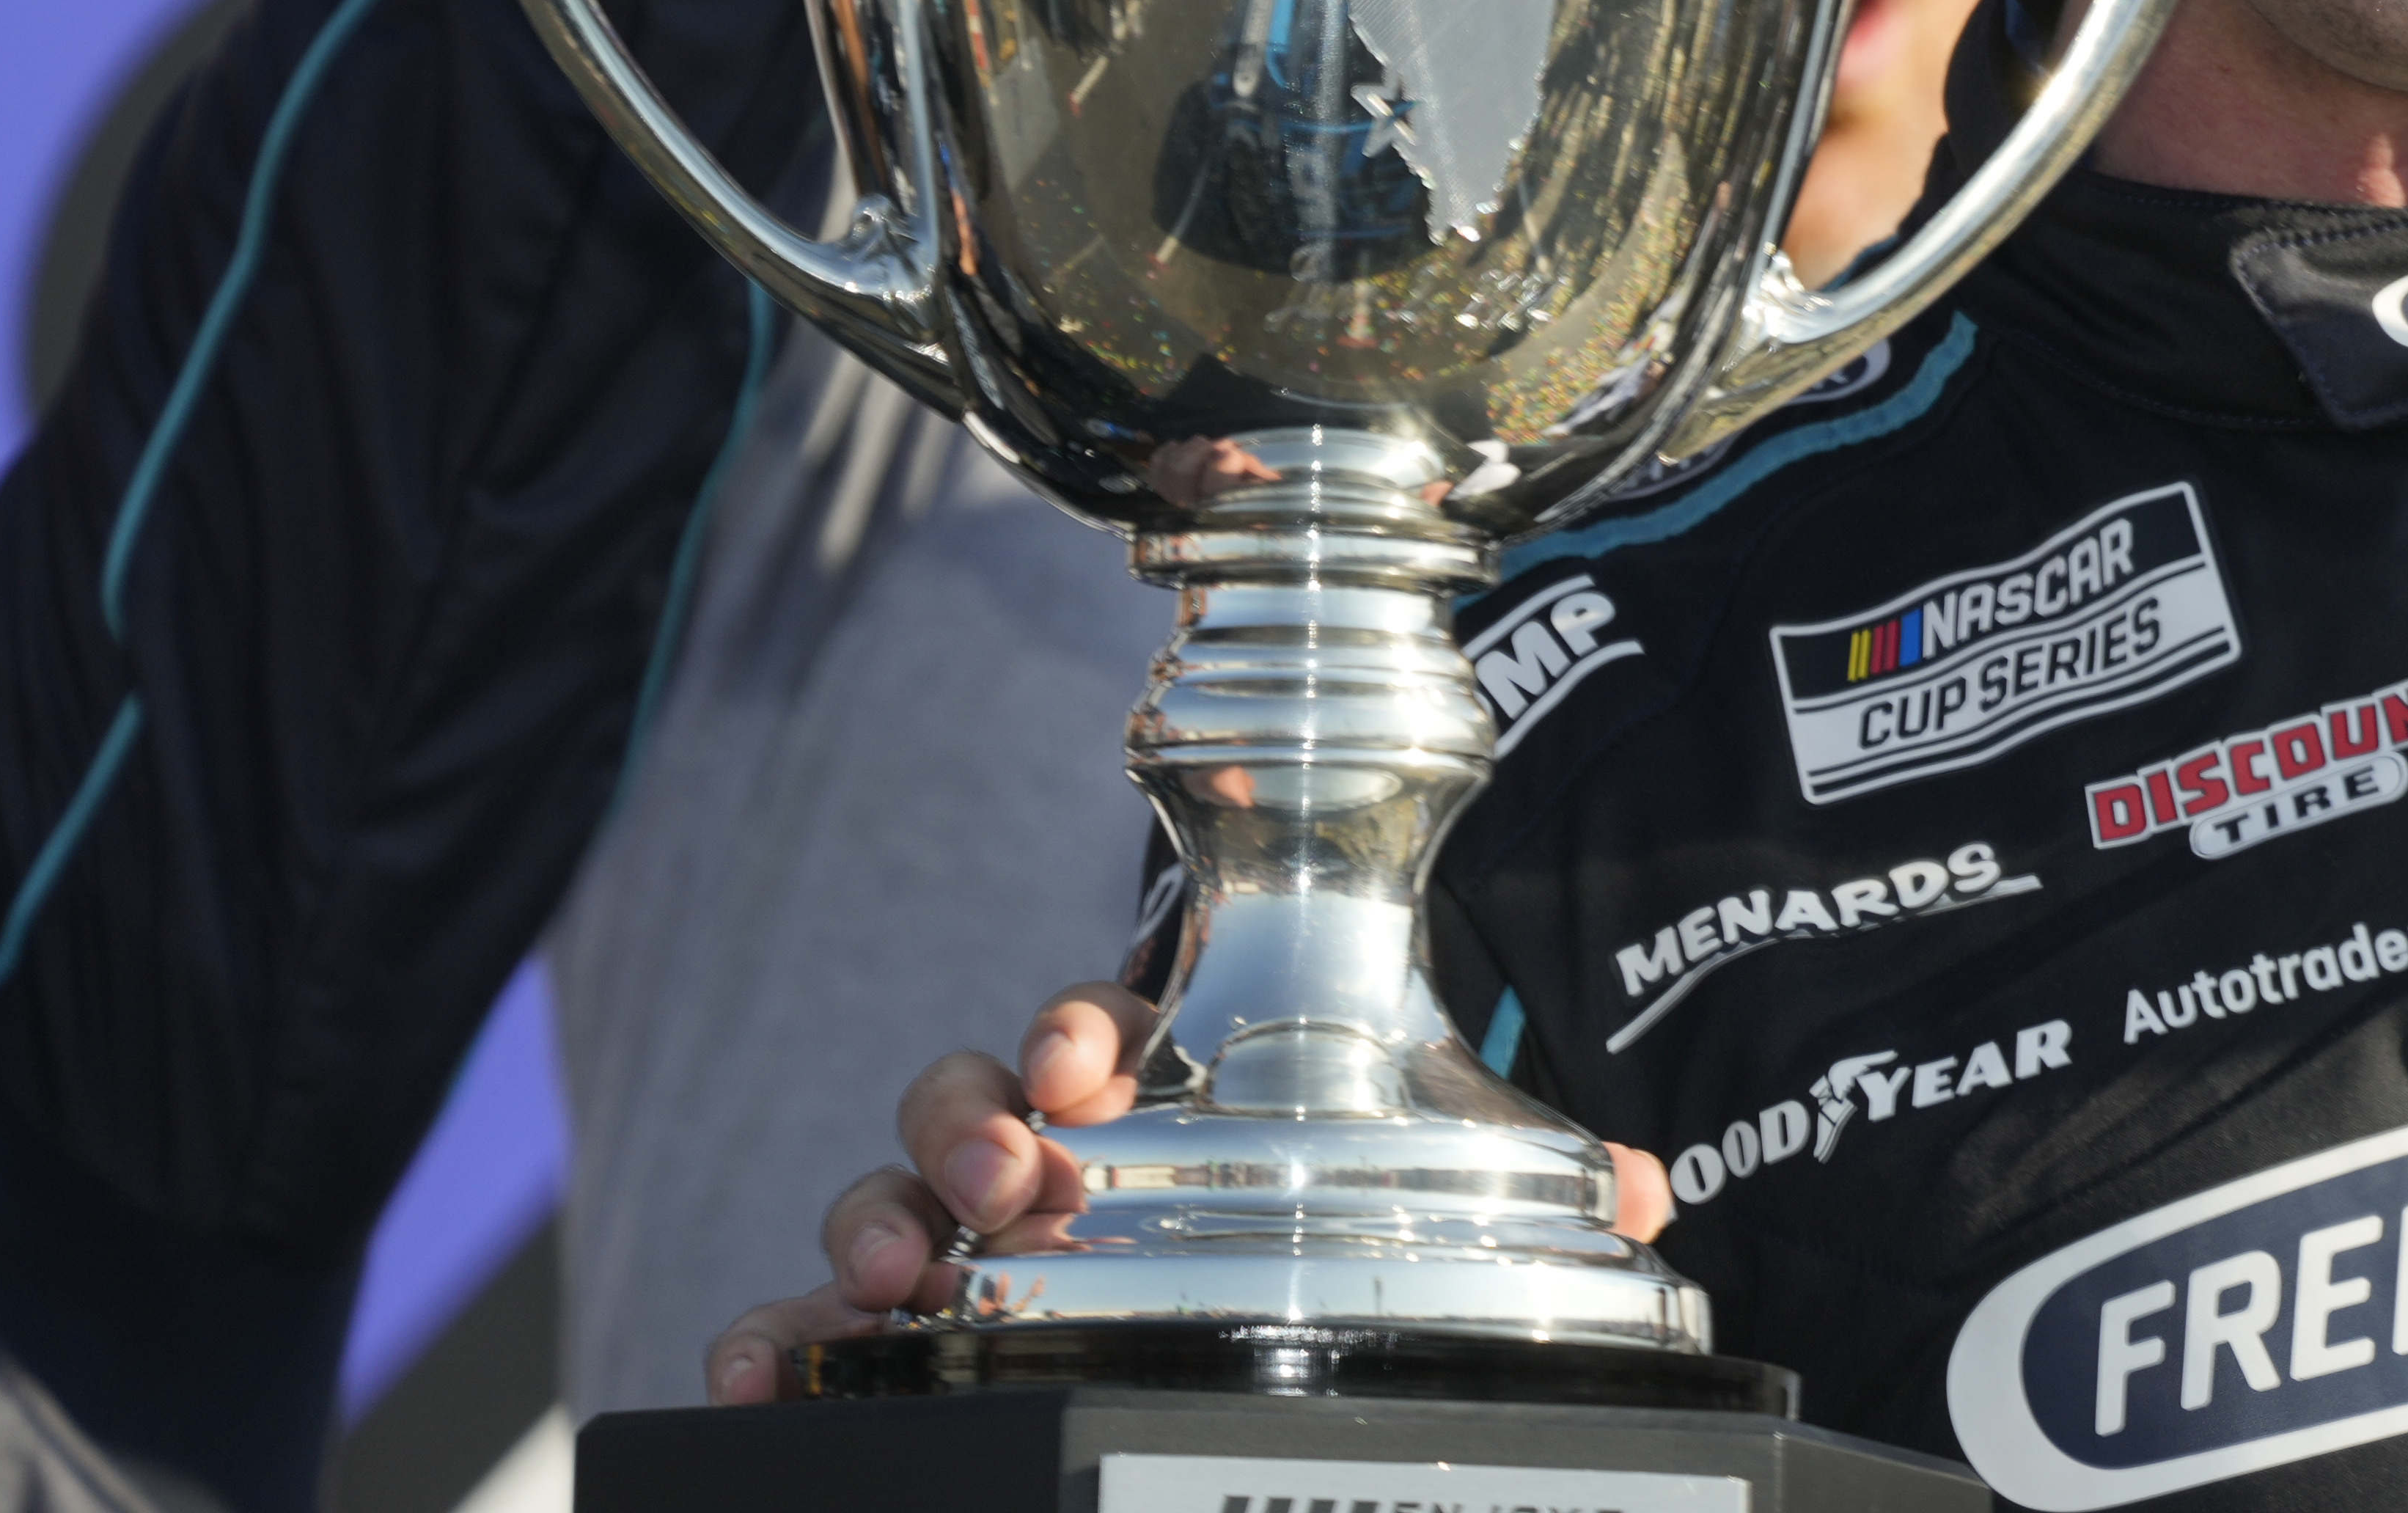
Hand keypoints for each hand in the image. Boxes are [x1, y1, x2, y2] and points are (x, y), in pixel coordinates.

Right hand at [700, 986, 1674, 1400]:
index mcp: (1149, 1078)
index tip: (1088, 1058)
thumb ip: (1525, 1181)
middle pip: (961, 1101)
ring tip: (885, 1283)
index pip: (1092, 1022)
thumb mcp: (1421, 1191)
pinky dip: (781, 1349)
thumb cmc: (1305, 1208)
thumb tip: (1642, 1185)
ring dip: (868, 1232)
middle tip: (999, 1178)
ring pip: (879, 1209)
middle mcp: (1039, 1148)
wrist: (1255, 1315)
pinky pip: (822, 1335)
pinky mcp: (915, 1341)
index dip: (1078, 1029)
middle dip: (961, 1127)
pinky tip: (765, 1385)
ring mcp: (967, 1244)